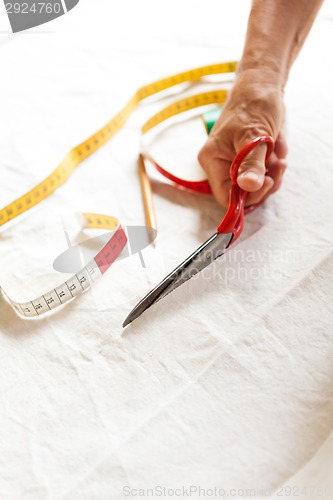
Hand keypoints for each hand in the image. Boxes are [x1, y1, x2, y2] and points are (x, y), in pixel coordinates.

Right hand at [198, 69, 286, 208]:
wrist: (262, 84)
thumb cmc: (253, 104)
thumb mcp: (254, 136)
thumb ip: (251, 164)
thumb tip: (248, 187)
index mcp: (213, 160)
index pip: (226, 196)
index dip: (248, 196)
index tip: (268, 182)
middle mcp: (220, 164)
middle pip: (243, 192)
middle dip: (264, 181)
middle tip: (279, 166)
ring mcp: (234, 161)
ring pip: (256, 183)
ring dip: (272, 170)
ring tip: (278, 150)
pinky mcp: (248, 157)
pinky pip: (263, 171)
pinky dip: (274, 160)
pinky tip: (276, 142)